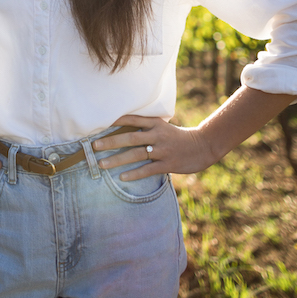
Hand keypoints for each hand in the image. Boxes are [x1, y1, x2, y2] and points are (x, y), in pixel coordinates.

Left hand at [90, 115, 218, 181]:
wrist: (202, 146)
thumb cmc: (177, 137)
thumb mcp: (163, 127)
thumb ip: (146, 126)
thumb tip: (122, 128)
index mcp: (155, 124)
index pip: (132, 120)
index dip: (115, 121)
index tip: (99, 123)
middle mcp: (157, 135)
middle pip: (130, 137)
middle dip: (111, 141)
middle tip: (94, 145)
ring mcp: (162, 150)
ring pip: (136, 154)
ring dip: (117, 159)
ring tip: (102, 164)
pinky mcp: (167, 164)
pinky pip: (147, 169)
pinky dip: (134, 173)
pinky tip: (122, 177)